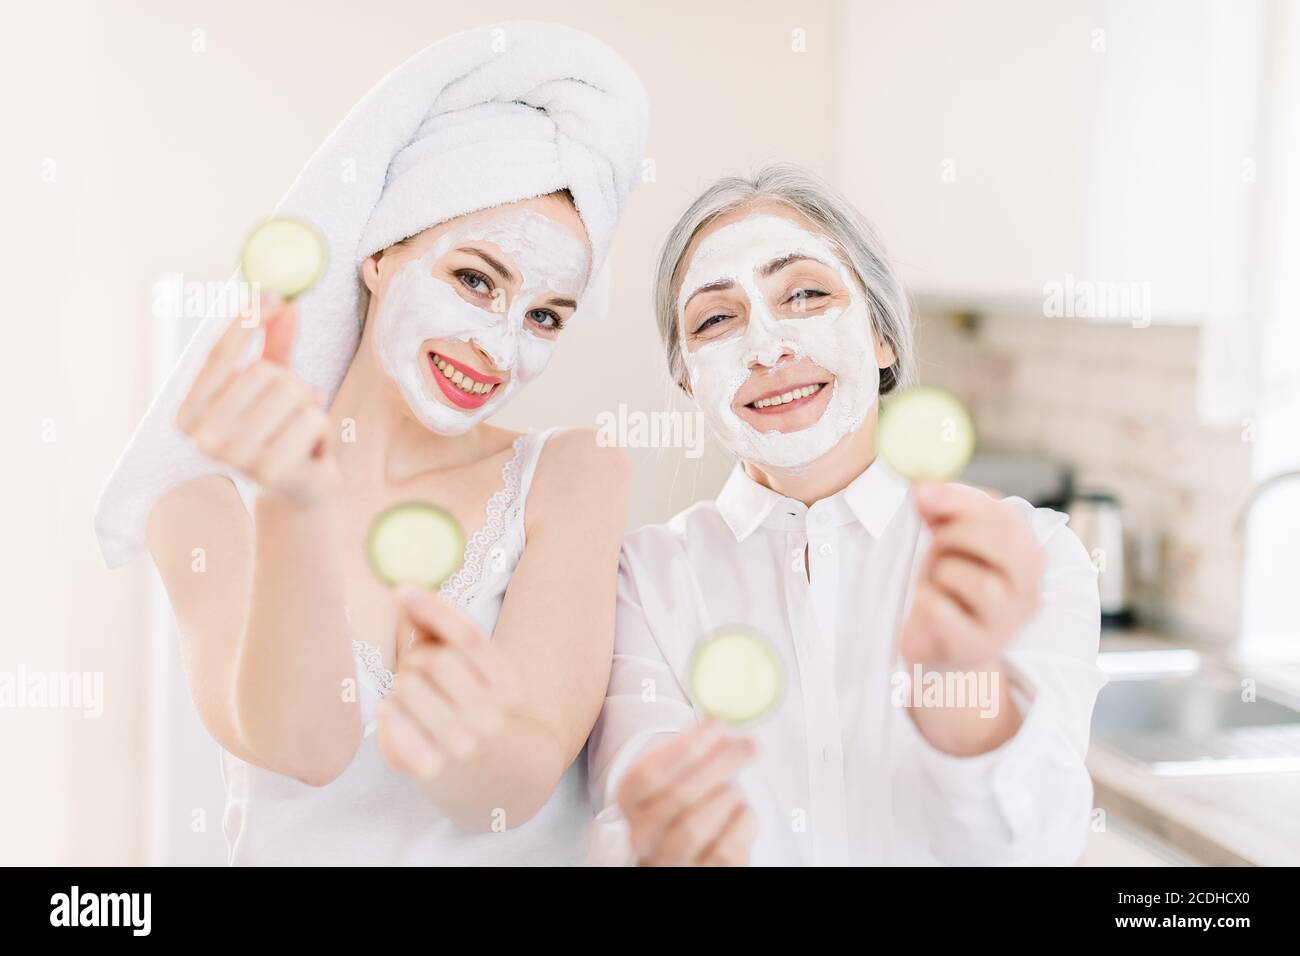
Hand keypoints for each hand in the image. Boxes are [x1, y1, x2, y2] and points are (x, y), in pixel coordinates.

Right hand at [176, 295, 336, 505]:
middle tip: (294, 405)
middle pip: (264, 372)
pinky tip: (311, 447)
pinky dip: (322, 427)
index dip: (246, 322)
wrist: (299, 488)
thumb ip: (273, 342)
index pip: (217, 355)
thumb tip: (283, 300)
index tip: (273, 294)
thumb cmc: (279, 428)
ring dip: (309, 405)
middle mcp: (202, 436)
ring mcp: (233, 456)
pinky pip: (313, 419)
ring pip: (292, 393)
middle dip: (292, 382)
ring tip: (299, 427)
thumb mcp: (274, 381)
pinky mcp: (269, 471)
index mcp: (188, 413)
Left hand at [376, 586, 517, 781]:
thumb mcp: (467, 664)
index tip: (403, 589)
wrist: (486, 772)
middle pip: (435, 660)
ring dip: (402, 685)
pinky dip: (388, 711)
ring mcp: (462, 746)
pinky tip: (403, 719)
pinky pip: (389, 718)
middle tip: (420, 671)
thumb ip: (438, 627)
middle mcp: (492, 717)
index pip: (471, 637)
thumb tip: (405, 591)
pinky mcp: (429, 768)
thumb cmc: (466, 703)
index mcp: (508, 685)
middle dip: (419, 658)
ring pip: (408, 686)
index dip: (435, 610)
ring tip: (415, 699)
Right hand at [616, 721, 757, 865]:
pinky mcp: (703, 876)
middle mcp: (642, 835)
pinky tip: (741, 813)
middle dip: (719, 765)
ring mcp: (669, 862)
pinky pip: (727, 851)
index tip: (717, 725)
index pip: (649, 774)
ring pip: (697, 826)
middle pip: (678, 797)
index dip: (687, 748)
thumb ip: (692, 749)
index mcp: (629, 801)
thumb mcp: (675, 772)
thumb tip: (718, 727)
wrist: (679, 850)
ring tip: (735, 789)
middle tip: (747, 746)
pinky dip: (742, 824)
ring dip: (726, 798)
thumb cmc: (680, 802)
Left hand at [899, 482, 1044, 668]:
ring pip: (983, 584)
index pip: (1009, 519)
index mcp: (1028, 558)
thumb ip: (942, 511)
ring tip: (937, 581)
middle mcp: (1027, 592)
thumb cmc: (949, 588)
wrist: (938, 648)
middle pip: (1008, 547)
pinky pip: (945, 613)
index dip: (963, 501)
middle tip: (937, 541)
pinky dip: (928, 601)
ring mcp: (1005, 625)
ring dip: (945, 571)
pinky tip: (927, 603)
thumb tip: (922, 489)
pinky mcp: (974, 648)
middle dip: (959, 533)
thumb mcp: (949, 542)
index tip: (922, 492)